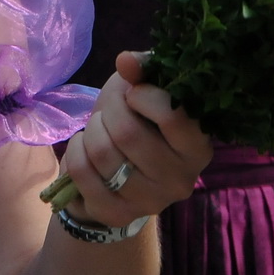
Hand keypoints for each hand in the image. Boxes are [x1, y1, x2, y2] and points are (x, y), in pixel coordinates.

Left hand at [59, 52, 211, 227]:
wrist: (120, 173)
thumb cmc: (140, 122)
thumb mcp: (147, 90)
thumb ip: (145, 69)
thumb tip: (127, 60)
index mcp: (198, 147)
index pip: (173, 116)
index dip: (143, 94)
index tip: (134, 92)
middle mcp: (181, 180)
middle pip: (128, 133)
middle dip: (109, 110)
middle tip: (110, 109)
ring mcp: (150, 202)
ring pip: (102, 153)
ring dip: (91, 130)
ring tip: (97, 128)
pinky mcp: (117, 214)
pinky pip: (82, 173)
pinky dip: (75, 151)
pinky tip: (85, 148)